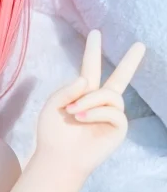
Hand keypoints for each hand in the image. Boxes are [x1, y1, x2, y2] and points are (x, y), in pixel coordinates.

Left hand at [36, 30, 145, 176]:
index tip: (95, 34)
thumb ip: (67, 89)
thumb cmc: (53, 133)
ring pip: (110, 95)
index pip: (90, 68)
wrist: (57, 158)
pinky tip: (81, 118)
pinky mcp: (118, 128)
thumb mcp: (52, 105)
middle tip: (140, 45)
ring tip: (73, 112)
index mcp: (82, 94)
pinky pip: (114, 111)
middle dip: (130, 62)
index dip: (92, 51)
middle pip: (120, 79)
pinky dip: (96, 112)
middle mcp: (99, 103)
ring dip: (90, 101)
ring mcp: (110, 115)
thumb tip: (87, 81)